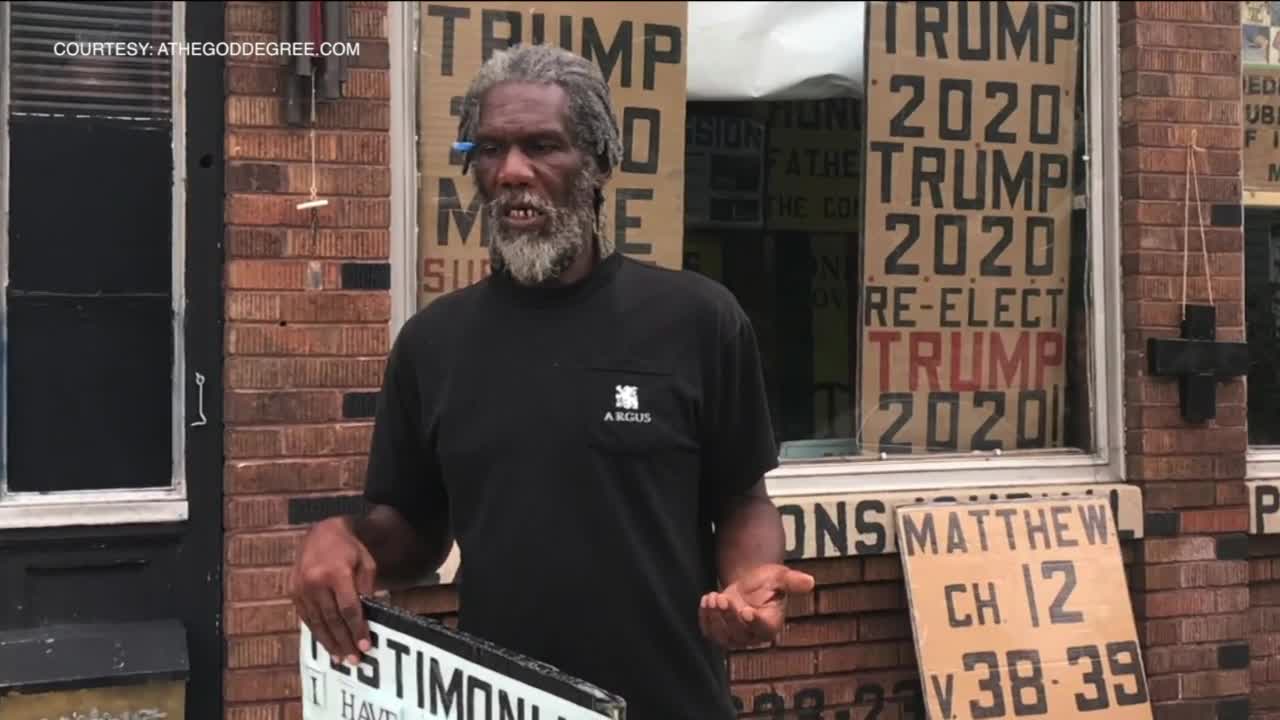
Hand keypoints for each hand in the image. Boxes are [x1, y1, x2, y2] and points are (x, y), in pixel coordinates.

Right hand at [288, 517, 377, 665]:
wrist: (322, 532)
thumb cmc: (350, 548)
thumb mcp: (366, 563)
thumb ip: (368, 589)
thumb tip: (372, 615)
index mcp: (336, 573)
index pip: (349, 608)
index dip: (357, 629)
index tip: (365, 646)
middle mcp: (315, 582)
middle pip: (332, 619)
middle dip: (344, 641)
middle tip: (354, 660)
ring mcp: (301, 588)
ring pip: (317, 622)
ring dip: (329, 642)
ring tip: (340, 658)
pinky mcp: (294, 592)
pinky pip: (306, 617)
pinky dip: (317, 632)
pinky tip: (326, 643)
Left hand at [698, 563, 814, 649]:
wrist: (748, 584)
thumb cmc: (767, 581)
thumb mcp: (780, 577)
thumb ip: (792, 581)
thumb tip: (810, 581)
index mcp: (771, 624)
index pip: (764, 628)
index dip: (755, 622)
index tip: (746, 611)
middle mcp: (753, 636)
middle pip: (739, 633)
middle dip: (729, 616)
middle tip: (723, 597)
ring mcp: (735, 637)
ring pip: (722, 636)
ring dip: (714, 618)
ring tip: (712, 596)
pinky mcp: (719, 634)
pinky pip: (709, 633)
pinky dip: (704, 619)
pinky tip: (705, 600)